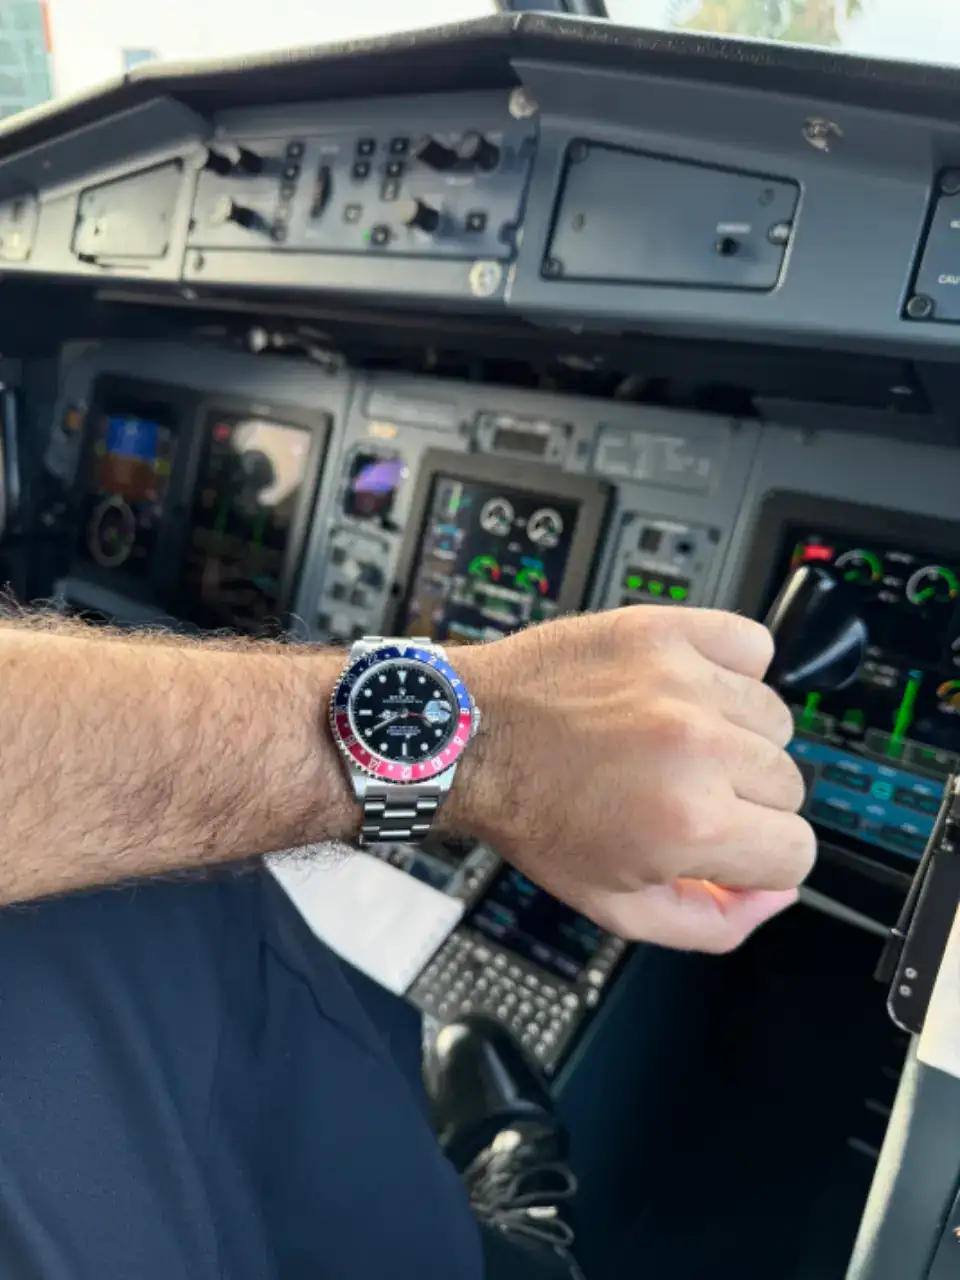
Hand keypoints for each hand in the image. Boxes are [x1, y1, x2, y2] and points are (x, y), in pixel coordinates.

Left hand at [449, 608, 813, 953]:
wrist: (470, 739)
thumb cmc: (531, 816)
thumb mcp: (614, 906)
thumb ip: (711, 922)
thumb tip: (776, 895)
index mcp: (691, 824)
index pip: (799, 851)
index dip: (761, 858)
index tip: (729, 845)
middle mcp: (698, 748)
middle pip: (790, 785)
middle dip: (745, 802)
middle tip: (684, 793)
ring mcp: (684, 682)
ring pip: (775, 719)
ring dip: (737, 737)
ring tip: (675, 741)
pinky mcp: (665, 632)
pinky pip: (750, 646)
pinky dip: (731, 668)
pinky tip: (688, 692)